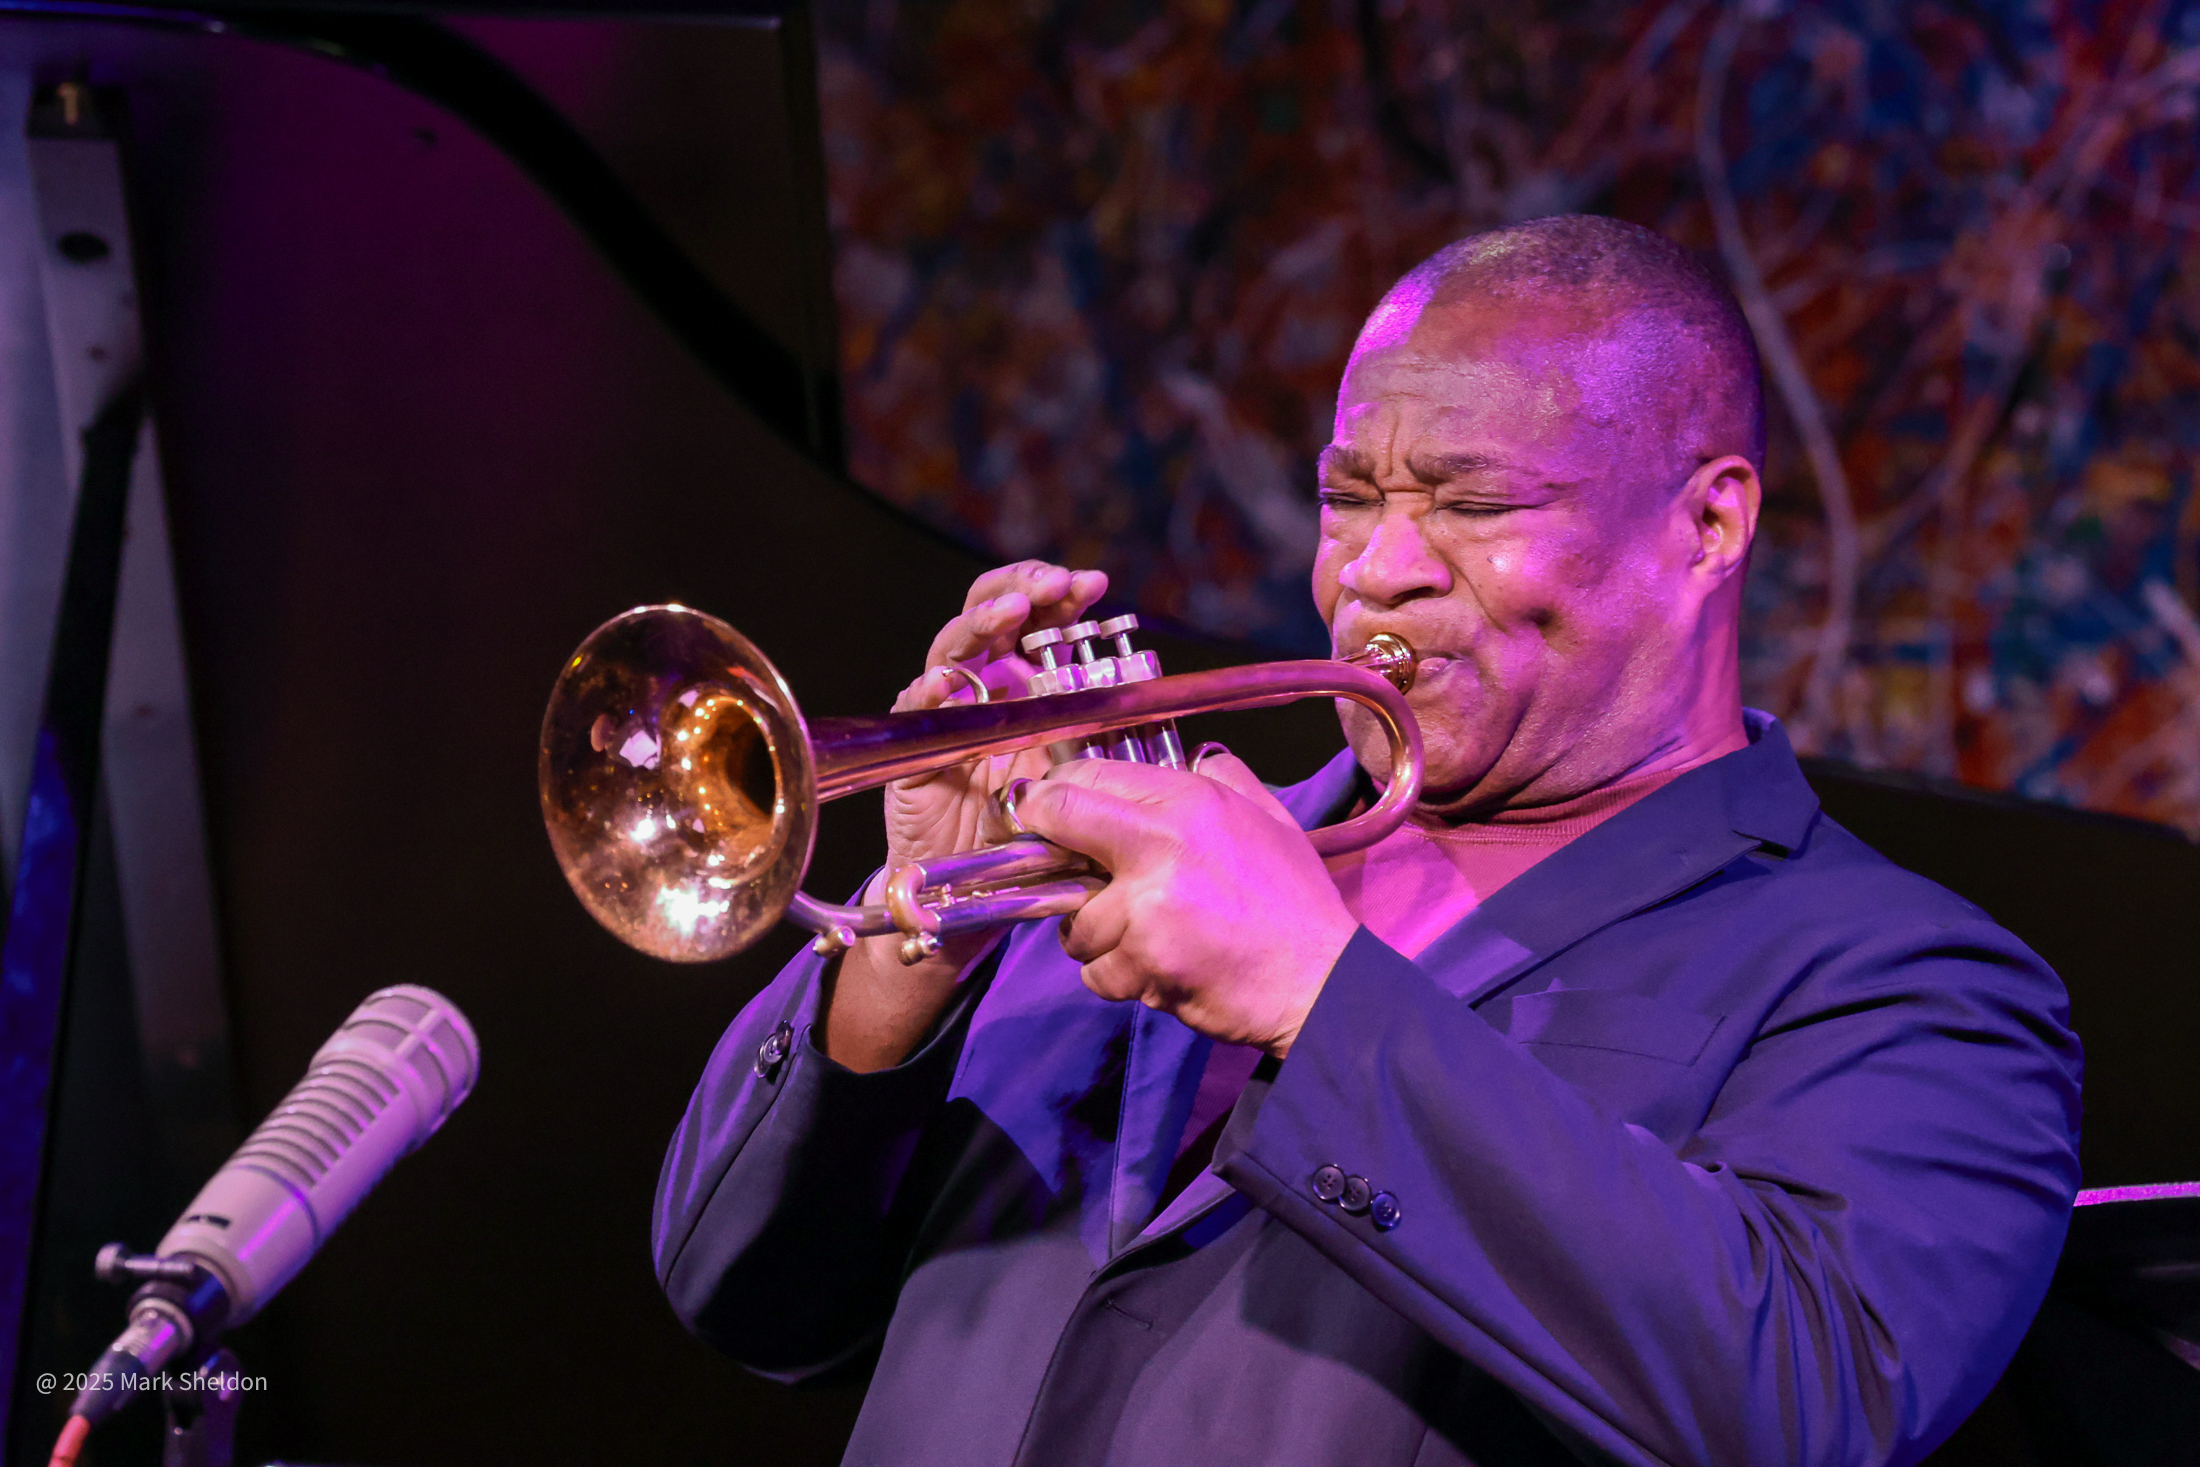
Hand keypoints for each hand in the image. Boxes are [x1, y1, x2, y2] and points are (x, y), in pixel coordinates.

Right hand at [884, 561, 1109, 870]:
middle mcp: (984, 682)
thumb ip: (1099, 723)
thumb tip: (1146, 687)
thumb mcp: (1077, 763)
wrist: (982, 873)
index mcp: (1024, 677)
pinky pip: (916, 710)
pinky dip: (929, 692)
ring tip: (1011, 611)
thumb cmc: (1028, 816)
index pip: (1039, 617)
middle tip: (1053, 585)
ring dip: (982, 624)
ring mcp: (947, 708)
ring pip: (952, 646)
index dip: (1061, 594)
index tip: (1092, 584)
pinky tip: (945, 682)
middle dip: (1022, 587)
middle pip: (992, 611)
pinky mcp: (917, 745)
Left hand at [1014, 753, 1360, 1057]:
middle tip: (1056, 867)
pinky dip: (1118, 978)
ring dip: (1097, 936)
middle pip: (1061, 821)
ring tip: (1141, 939)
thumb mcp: (1272, 819)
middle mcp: (1162, 842)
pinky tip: (1157, 972)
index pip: (1091, 776)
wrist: (1320, 981)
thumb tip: (1194, 757)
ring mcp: (1148, 906)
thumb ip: (1228, 779)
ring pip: (1076, 920)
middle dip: (1047, 846)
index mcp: (1190, 801)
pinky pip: (1096, 972)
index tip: (1050, 812)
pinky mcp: (1143, 961)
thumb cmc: (1295, 902)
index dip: (1057, 794)